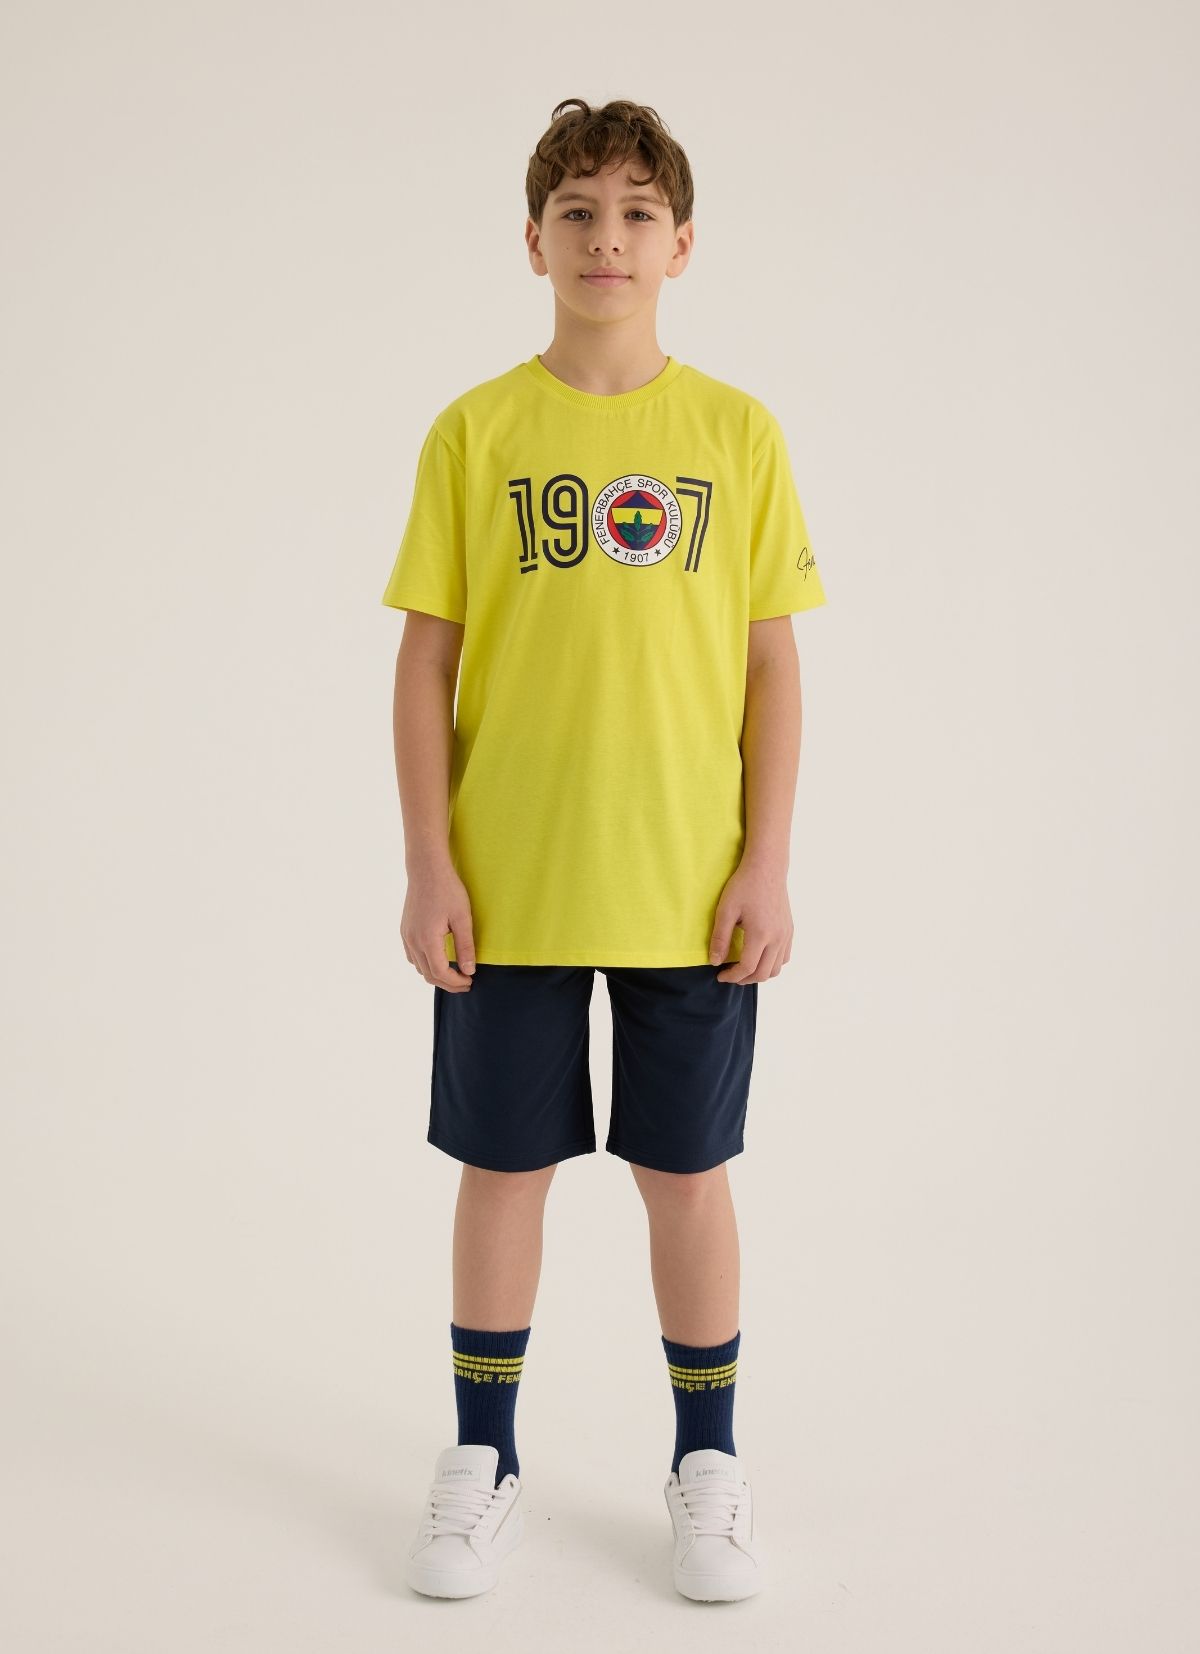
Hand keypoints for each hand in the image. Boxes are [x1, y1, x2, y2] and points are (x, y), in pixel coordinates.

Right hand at [401, 862, 476, 989]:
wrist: (426, 869)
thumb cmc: (447, 890)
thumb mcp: (462, 918)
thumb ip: (465, 946)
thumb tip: (469, 971)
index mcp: (427, 939)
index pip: (440, 972)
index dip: (456, 982)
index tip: (470, 981)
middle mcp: (413, 941)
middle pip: (428, 974)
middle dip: (448, 983)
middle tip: (466, 983)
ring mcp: (406, 936)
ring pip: (419, 967)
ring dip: (436, 974)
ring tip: (455, 974)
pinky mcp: (405, 930)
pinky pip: (412, 956)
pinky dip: (425, 964)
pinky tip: (438, 960)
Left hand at [708, 858, 792, 983]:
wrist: (766, 868)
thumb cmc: (744, 886)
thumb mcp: (725, 910)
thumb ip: (720, 939)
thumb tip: (715, 962)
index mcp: (760, 934)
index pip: (747, 968)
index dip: (732, 976)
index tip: (720, 975)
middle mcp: (777, 938)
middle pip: (763, 973)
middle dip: (745, 979)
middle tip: (730, 974)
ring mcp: (786, 934)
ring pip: (777, 968)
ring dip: (760, 974)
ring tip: (744, 968)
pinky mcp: (789, 929)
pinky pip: (785, 956)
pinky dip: (772, 964)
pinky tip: (759, 957)